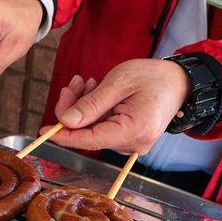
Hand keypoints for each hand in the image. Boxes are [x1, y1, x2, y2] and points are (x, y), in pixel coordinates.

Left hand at [41, 59, 190, 154]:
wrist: (178, 81)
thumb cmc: (153, 77)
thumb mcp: (119, 82)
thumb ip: (92, 104)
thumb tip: (66, 121)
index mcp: (133, 130)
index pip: (90, 140)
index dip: (64, 135)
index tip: (43, 130)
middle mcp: (133, 144)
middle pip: (88, 134)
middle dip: (74, 109)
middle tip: (73, 84)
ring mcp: (131, 143)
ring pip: (92, 129)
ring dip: (83, 106)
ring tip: (88, 83)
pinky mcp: (128, 138)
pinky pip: (101, 127)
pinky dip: (94, 110)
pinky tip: (96, 92)